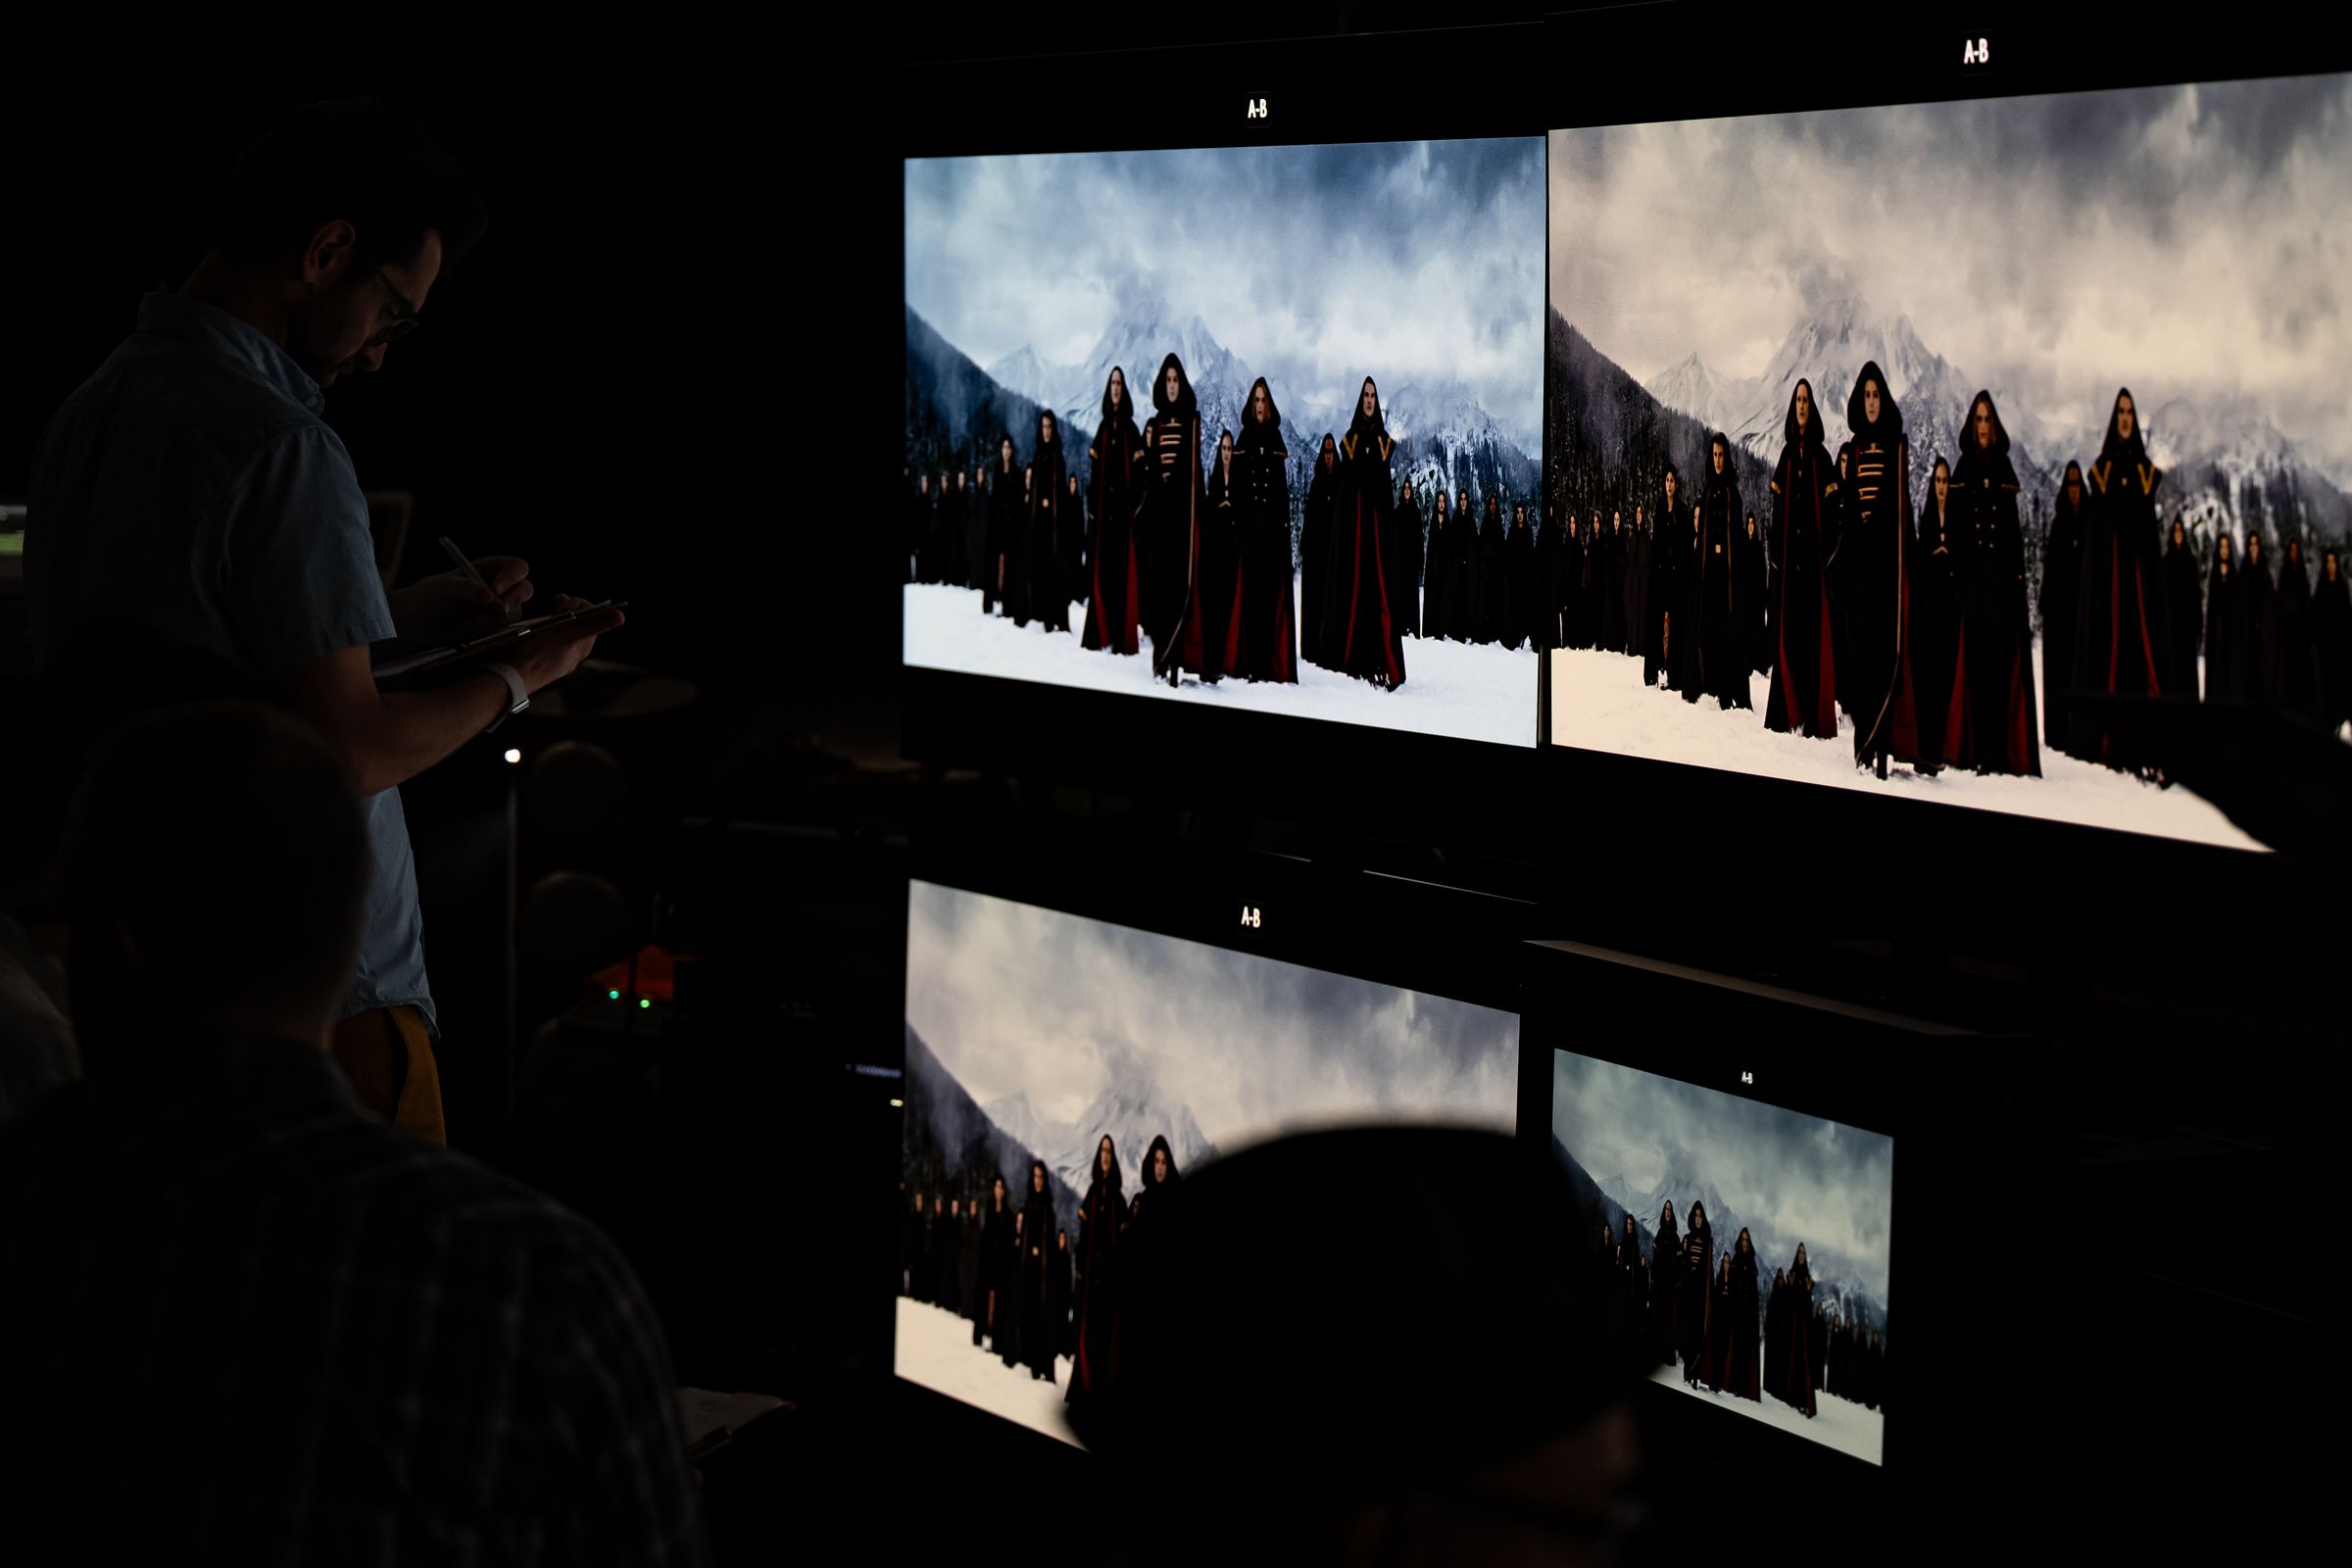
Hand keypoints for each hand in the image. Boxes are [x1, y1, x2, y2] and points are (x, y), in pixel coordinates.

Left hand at [392, 556, 534, 644]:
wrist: (418, 623)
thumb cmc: (428, 596)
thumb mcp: (443, 586)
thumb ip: (467, 587)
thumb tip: (491, 596)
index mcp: (490, 568)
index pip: (516, 567)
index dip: (512, 577)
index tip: (496, 590)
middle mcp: (499, 585)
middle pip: (524, 588)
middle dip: (514, 598)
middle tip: (500, 609)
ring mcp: (499, 607)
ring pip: (517, 610)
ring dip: (499, 616)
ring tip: (473, 619)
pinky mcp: (494, 626)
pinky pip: (505, 627)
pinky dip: (492, 628)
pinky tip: (472, 626)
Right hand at [505, 594, 624, 693]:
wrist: (510, 679)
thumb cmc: (536, 654)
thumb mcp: (567, 633)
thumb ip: (594, 624)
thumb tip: (621, 616)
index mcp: (583, 647)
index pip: (592, 618)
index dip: (580, 605)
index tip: (565, 601)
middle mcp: (575, 654)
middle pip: (579, 624)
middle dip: (569, 609)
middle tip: (557, 601)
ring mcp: (559, 658)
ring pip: (565, 631)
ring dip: (558, 618)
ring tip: (547, 613)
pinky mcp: (545, 661)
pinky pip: (552, 641)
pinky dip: (548, 630)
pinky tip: (537, 629)